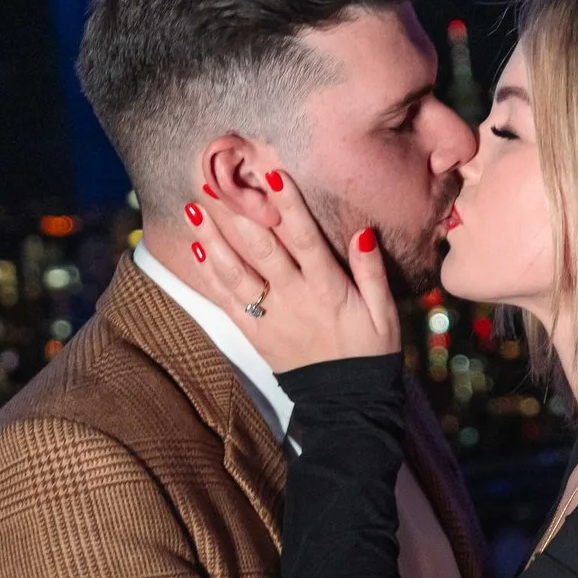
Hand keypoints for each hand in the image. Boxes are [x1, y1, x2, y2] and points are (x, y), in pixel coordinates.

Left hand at [180, 175, 399, 369]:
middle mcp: (295, 299)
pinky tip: (197, 250)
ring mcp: (271, 317)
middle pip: (262, 250)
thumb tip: (362, 231)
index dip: (289, 206)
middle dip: (239, 214)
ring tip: (193, 210)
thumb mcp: (385, 313)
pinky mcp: (256, 334)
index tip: (271, 173)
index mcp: (328, 289)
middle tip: (216, 182)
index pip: (305, 239)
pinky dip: (211, 275)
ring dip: (213, 240)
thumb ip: (372, 271)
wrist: (347, 404)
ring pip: (236, 273)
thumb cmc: (370, 352)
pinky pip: (228, 302)